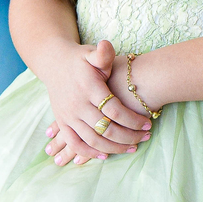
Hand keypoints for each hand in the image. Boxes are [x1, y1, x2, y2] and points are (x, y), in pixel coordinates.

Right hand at [39, 40, 151, 165]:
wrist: (53, 63)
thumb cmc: (80, 59)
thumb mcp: (92, 53)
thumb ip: (103, 53)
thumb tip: (107, 45)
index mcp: (88, 88)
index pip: (114, 110)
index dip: (133, 120)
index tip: (148, 123)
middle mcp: (77, 105)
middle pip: (106, 129)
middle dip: (129, 136)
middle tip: (146, 137)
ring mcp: (68, 116)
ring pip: (93, 140)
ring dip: (115, 147)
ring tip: (133, 147)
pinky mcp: (62, 122)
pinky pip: (75, 143)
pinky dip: (90, 153)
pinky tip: (106, 156)